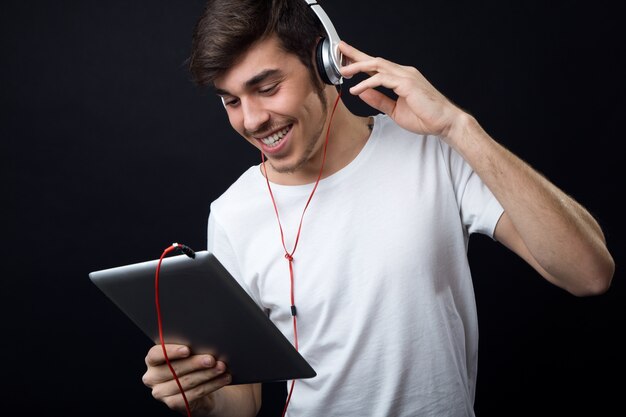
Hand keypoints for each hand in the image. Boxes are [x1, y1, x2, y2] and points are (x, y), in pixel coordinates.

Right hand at [142, 344, 231, 413]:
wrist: (198, 388)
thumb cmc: (191, 365)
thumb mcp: (187, 354)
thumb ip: (189, 349)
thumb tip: (205, 342)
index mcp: (152, 360)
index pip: (155, 354)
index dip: (171, 352)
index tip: (187, 350)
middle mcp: (152, 377)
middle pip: (174, 369)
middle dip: (195, 363)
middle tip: (211, 359)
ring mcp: (161, 392)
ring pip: (186, 382)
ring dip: (207, 374)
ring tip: (221, 367)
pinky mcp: (173, 403)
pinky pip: (193, 394)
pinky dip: (211, 385)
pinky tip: (222, 379)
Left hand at [339, 41, 464, 138]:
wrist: (444, 122)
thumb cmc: (425, 117)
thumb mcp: (394, 110)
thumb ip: (379, 100)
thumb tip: (364, 93)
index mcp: (401, 78)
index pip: (378, 66)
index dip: (361, 61)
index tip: (347, 58)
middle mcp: (404, 73)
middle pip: (375, 60)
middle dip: (356, 56)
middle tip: (341, 51)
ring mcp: (406, 76)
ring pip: (378, 65)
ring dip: (359, 67)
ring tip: (344, 71)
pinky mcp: (407, 84)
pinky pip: (382, 79)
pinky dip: (367, 83)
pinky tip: (357, 89)